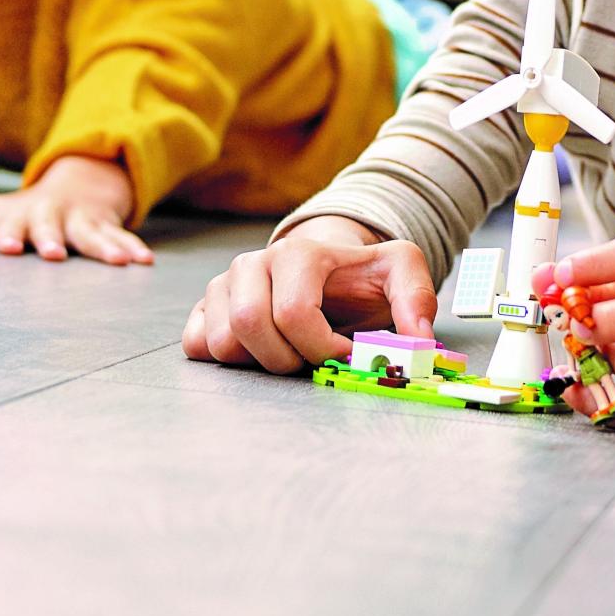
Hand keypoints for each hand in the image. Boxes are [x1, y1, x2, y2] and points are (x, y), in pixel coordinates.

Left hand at [0, 154, 151, 265]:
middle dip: (53, 241)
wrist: (78, 183)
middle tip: (55, 255)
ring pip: (93, 235)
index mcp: (22, 217)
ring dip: (105, 247)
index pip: (13, 227)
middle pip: (52, 230)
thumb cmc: (27, 209)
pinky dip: (133, 248)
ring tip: (119, 262)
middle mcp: (52, 217)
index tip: (7, 249)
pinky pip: (121, 238)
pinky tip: (145, 261)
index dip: (10, 237)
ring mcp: (81, 221)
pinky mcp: (106, 226)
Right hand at [182, 216, 437, 372]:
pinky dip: (226, 359)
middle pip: (248, 326)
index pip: (294, 313)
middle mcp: (253, 263)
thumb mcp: (399, 273)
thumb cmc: (358, 279)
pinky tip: (259, 352)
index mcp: (299, 253)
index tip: (344, 353)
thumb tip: (419, 341)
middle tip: (311, 359)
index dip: (322, 347)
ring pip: (221, 341)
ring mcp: (223, 284)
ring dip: (259, 361)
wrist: (327, 270)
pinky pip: (196, 344)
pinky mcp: (205, 307)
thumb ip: (416, 299)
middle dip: (286, 358)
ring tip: (289, 352)